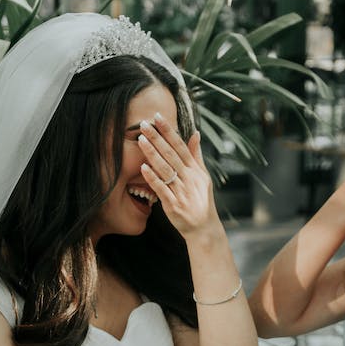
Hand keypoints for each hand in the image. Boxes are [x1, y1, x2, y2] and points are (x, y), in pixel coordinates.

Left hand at [137, 115, 217, 238]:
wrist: (204, 228)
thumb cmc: (201, 200)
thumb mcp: (203, 176)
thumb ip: (196, 155)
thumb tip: (195, 133)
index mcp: (195, 170)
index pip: (180, 146)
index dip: (169, 131)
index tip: (158, 117)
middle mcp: (189, 178)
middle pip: (171, 154)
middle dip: (157, 138)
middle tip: (144, 124)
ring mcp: (181, 191)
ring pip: (165, 169)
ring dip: (152, 154)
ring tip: (141, 140)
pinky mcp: (173, 205)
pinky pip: (162, 189)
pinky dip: (153, 178)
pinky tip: (143, 168)